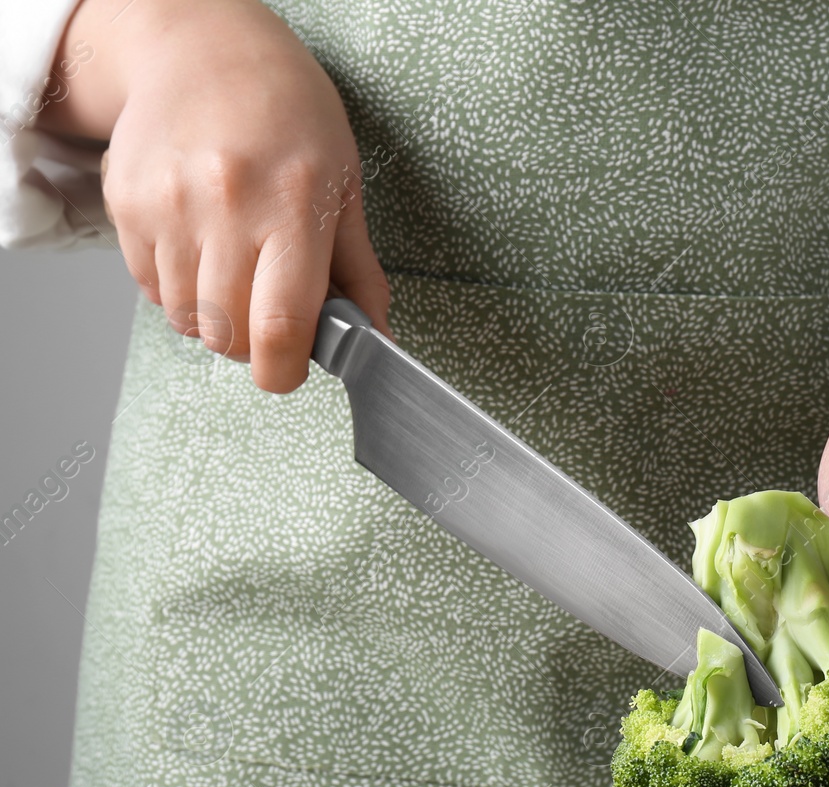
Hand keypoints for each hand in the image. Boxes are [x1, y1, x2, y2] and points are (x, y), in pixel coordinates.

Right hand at [38, 0, 388, 392]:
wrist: (204, 49)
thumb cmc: (289, 114)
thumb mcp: (345, 183)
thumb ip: (360, 271)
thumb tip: (377, 339)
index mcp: (293, 205)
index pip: (281, 326)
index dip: (285, 370)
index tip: (292, 371)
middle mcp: (227, 206)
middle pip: (229, 333)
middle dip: (253, 346)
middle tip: (271, 316)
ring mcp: (169, 206)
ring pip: (186, 318)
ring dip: (214, 318)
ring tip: (237, 271)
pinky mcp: (127, 203)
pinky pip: (151, 288)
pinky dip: (179, 289)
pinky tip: (203, 249)